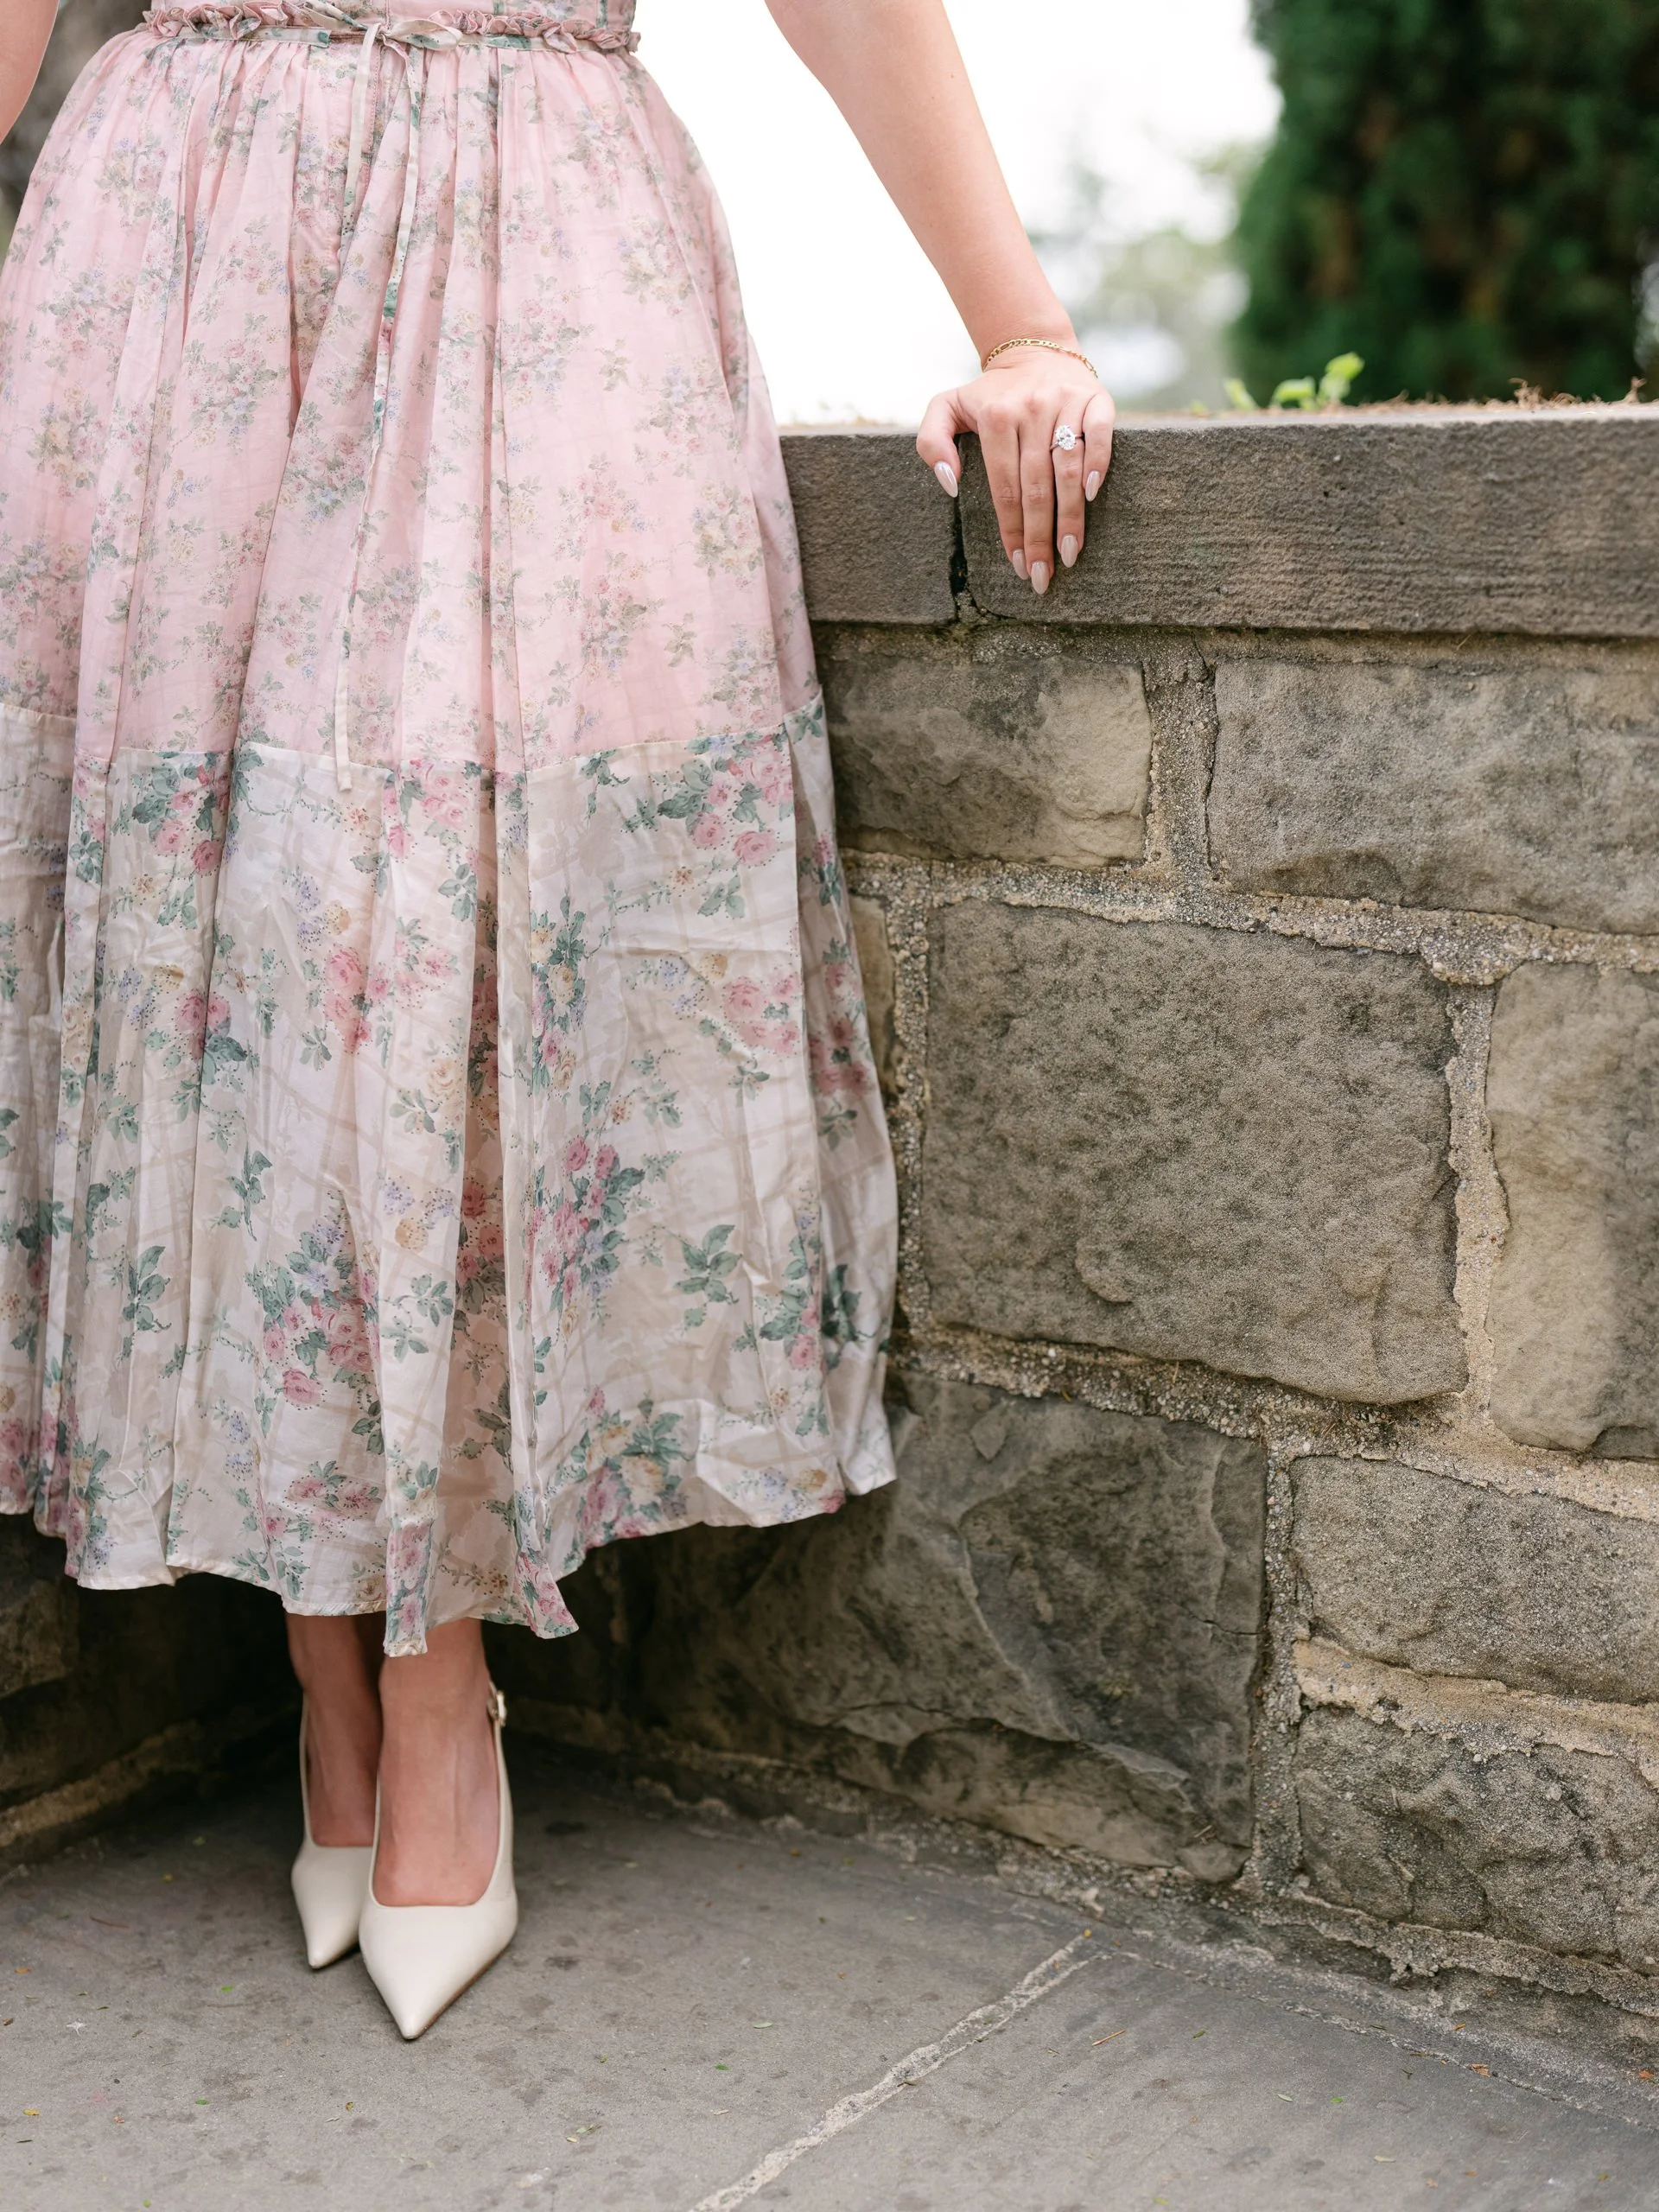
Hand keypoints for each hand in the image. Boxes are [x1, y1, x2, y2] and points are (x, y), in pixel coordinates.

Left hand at [917, 346, 1114, 594]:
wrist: (1034, 351)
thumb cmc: (989, 395)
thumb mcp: (947, 408)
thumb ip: (932, 443)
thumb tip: (949, 483)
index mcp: (995, 417)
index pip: (1004, 488)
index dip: (1011, 532)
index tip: (1019, 567)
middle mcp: (1030, 409)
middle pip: (1036, 487)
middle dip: (1040, 537)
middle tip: (1044, 577)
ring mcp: (1065, 402)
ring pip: (1067, 468)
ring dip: (1070, 516)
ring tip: (1070, 554)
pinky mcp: (1096, 398)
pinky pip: (1100, 435)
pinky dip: (1097, 464)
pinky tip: (1091, 496)